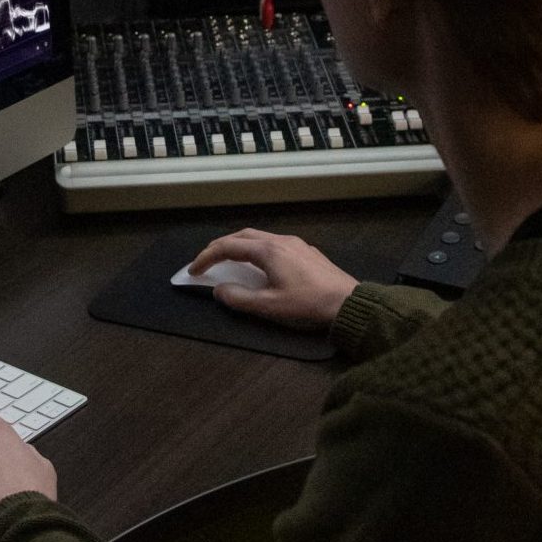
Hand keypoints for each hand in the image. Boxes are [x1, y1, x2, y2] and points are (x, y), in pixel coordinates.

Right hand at [188, 229, 358, 330]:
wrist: (348, 303)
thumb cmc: (307, 305)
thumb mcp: (268, 306)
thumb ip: (238, 298)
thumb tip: (218, 290)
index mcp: (268, 251)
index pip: (228, 247)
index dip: (206, 257)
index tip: (193, 271)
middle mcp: (280, 240)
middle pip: (243, 235)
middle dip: (220, 246)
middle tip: (207, 261)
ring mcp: (296, 244)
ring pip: (259, 236)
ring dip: (239, 245)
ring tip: (228, 260)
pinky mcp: (307, 251)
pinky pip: (274, 242)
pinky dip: (256, 248)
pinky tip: (259, 263)